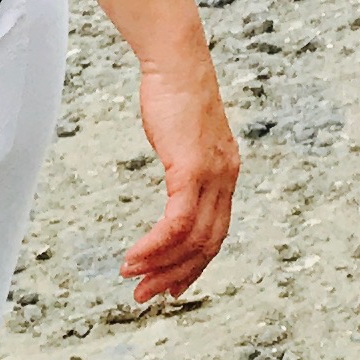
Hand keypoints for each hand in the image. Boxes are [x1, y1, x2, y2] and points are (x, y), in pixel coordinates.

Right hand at [125, 56, 239, 301]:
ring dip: (160, 265)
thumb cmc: (175, 95)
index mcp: (226, 174)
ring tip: (133, 280)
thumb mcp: (184, 139)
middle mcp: (226, 178)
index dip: (195, 264)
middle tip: (148, 296)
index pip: (216, 233)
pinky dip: (155, 246)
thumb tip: (177, 182)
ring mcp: (212, 175)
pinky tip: (134, 257)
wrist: (177, 63)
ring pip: (192, 240)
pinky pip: (176, 223)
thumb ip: (186, 166)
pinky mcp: (192, 170)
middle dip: (176, 275)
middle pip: (207, 244)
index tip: (173, 285)